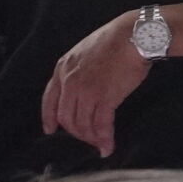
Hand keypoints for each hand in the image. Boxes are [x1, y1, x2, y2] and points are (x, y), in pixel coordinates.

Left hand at [41, 11, 153, 154]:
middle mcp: (69, 82)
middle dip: (76, 132)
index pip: (49, 100)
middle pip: (66, 117)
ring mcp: (86, 91)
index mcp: (63, 69)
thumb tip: (86, 86)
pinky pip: (101, 124)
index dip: (49, 118)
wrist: (133, 36)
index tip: (52, 130)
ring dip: (91, 138)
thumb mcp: (85, 52)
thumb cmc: (116, 41)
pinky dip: (104, 138)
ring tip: (100, 144)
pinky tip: (108, 145)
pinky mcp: (105, 98)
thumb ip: (79, 70)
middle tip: (88, 139)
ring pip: (82, 124)